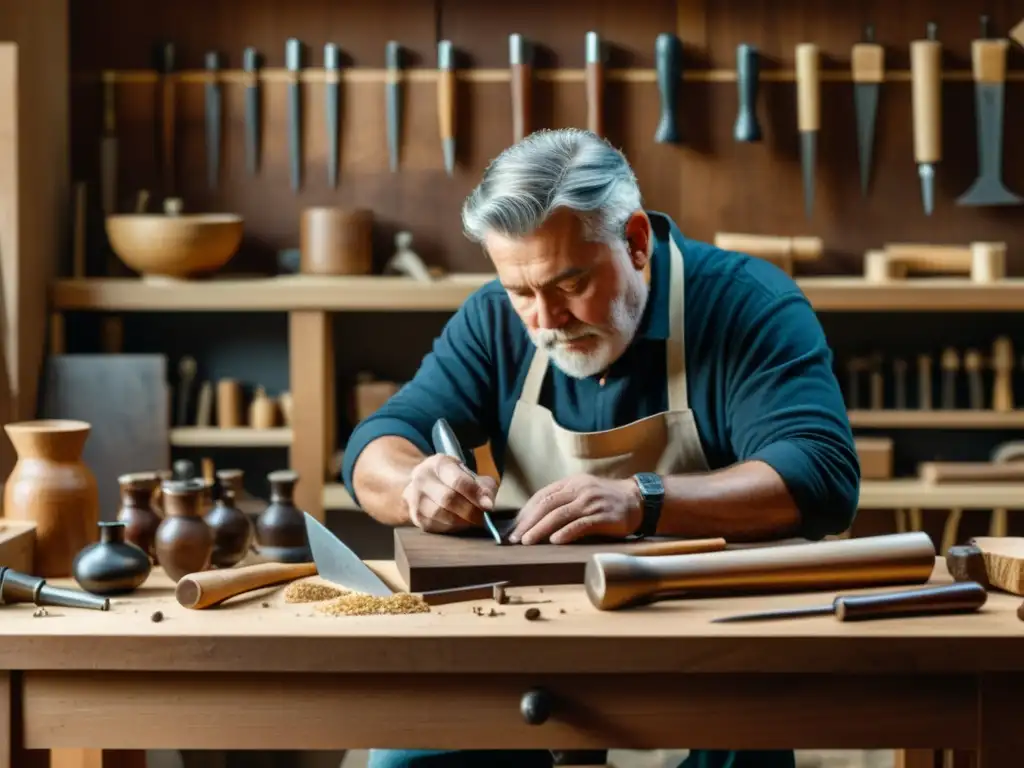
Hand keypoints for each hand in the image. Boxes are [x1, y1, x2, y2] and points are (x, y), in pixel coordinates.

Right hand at [402, 455, 497, 533]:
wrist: (421, 484)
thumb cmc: (450, 477)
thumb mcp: (467, 473)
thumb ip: (482, 485)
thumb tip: (488, 503)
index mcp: (438, 464)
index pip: (458, 481)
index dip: (475, 495)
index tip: (488, 506)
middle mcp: (423, 479)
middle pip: (448, 499)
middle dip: (470, 511)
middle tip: (482, 516)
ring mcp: (416, 498)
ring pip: (441, 515)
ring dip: (462, 521)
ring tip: (472, 520)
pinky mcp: (416, 517)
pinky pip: (438, 526)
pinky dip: (453, 527)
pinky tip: (460, 522)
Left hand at [508, 474, 642, 544]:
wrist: (638, 500)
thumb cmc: (606, 499)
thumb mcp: (583, 492)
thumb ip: (563, 500)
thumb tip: (536, 519)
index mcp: (572, 483)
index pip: (542, 495)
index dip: (526, 511)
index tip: (514, 527)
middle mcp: (579, 489)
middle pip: (547, 505)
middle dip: (528, 522)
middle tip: (515, 538)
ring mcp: (591, 502)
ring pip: (559, 515)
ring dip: (541, 529)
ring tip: (528, 542)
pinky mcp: (603, 516)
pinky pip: (580, 524)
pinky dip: (566, 532)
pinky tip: (554, 541)